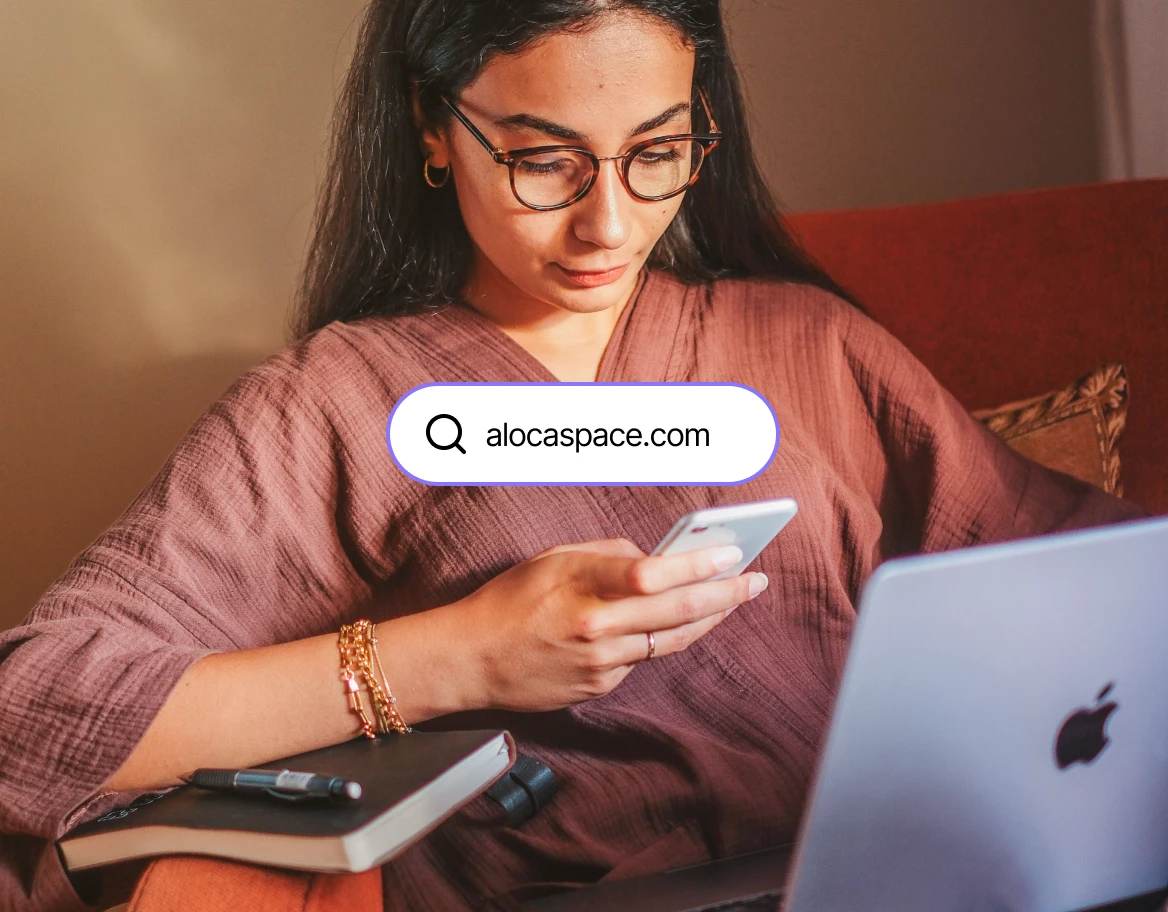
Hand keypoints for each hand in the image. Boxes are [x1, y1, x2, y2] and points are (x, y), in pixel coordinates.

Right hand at [449, 537, 768, 712]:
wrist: (471, 660)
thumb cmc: (508, 601)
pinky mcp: (600, 686)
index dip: (701, 564)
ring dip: (707, 619)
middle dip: (725, 594)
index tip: (731, 551)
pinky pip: (642, 658)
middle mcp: (596, 627)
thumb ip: (608, 555)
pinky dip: (659, 638)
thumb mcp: (553, 559)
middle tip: (754, 580)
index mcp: (582, 586)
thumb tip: (655, 558)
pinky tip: (671, 624)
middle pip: (678, 611)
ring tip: (730, 600)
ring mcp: (601, 662)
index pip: (656, 573)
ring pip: (671, 640)